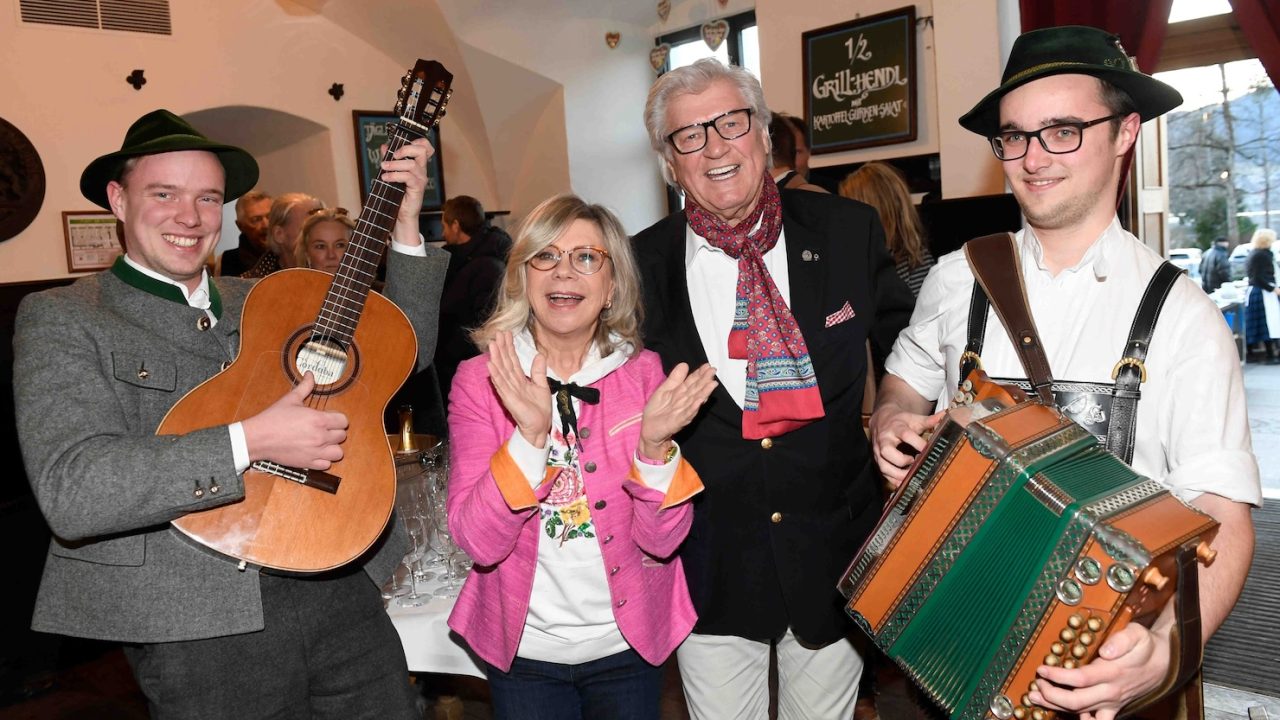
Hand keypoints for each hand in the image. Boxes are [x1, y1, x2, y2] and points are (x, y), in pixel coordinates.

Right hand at [242, 372, 347, 468]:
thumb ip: (305, 386)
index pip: (343, 421)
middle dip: (334, 431)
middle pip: (341, 436)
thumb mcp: (291, 399)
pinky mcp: (308, 463)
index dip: (338, 419)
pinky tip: (315, 453)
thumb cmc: (274, 418)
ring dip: (332, 447)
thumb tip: (310, 374)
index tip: (330, 418)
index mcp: (319, 420)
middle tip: (323, 429)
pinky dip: (323, 460)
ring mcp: (315, 452)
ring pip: (338, 453)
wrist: (259, 437)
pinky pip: (327, 465)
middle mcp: (321, 437)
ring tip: (323, 443)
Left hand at [379, 137, 432, 243]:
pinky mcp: (418, 188)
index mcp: (417, 164)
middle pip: (421, 150)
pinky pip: (408, 177)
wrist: (401, 214)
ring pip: (411, 164)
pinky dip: (395, 175)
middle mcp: (421, 170)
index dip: (417, 141)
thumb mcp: (392, 173)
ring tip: (383, 168)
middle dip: (405, 148)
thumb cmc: (397, 194)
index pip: (425, 147)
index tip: (401, 144)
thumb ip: (390, 159)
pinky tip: (386, 178)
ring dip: (394, 164)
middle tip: (393, 155)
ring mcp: (421, 179)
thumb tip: (385, 146)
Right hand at [486, 331, 550, 447]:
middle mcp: (512, 383)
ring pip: (501, 371)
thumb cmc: (539, 409)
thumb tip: (539, 355)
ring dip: (496, 358)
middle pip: (505, 362)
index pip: (512, 360)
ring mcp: (509, 391)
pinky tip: (491, 365)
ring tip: (492, 345)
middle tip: (497, 333)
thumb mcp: (542, 386)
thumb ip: (538, 371)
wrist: (540, 426)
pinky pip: (501, 385)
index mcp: (520, 379)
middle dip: (501, 348)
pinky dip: (496, 375)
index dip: (509, 347)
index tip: (506, 333)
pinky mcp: (509, 399)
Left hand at [638, 362, 717, 459]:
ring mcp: (682, 412)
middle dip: (705, 380)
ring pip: (695, 400)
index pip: (692, 381)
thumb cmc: (658, 410)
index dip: (700, 373)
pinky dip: (693, 408)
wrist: (649, 430)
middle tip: (713, 371)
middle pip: (696, 389)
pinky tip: (700, 401)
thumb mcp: (664, 389)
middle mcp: (684, 402)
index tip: (707, 365)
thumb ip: (675, 378)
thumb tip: (685, 364)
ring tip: (712, 384)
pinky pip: (687, 414)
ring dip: (704, 392)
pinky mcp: (677, 422)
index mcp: (681, 393)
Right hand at [868, 404, 943, 486]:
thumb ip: (930, 420)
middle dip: (901, 460)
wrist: (881, 420)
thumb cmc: (901, 421)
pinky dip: (894, 480)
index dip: (918, 443)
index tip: (928, 450)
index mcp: (896, 427)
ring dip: (898, 474)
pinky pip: (883, 473)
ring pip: (883, 465)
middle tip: (915, 461)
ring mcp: (878, 451)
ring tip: (911, 475)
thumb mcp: (914, 419)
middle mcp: (884, 439)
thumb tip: (946, 414)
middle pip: (887, 451)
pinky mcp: (877, 459)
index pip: (905, 435)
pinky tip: (905, 483)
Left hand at [1028, 622, 1171, 719]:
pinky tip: (1064, 712)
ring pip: (1081, 712)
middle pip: (1076, 701)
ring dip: (1057, 706)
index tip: (1043, 670)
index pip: (1080, 679)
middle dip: (1052, 695)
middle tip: (1037, 685)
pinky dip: (1082, 719)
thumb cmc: (1147, 646)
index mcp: (1112, 672)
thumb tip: (1105, 650)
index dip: (1058, 676)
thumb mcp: (1137, 634)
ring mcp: (1112, 701)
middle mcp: (1111, 691)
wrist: (1165, 662)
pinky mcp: (1114, 706)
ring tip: (1038, 698)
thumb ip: (1121, 640)